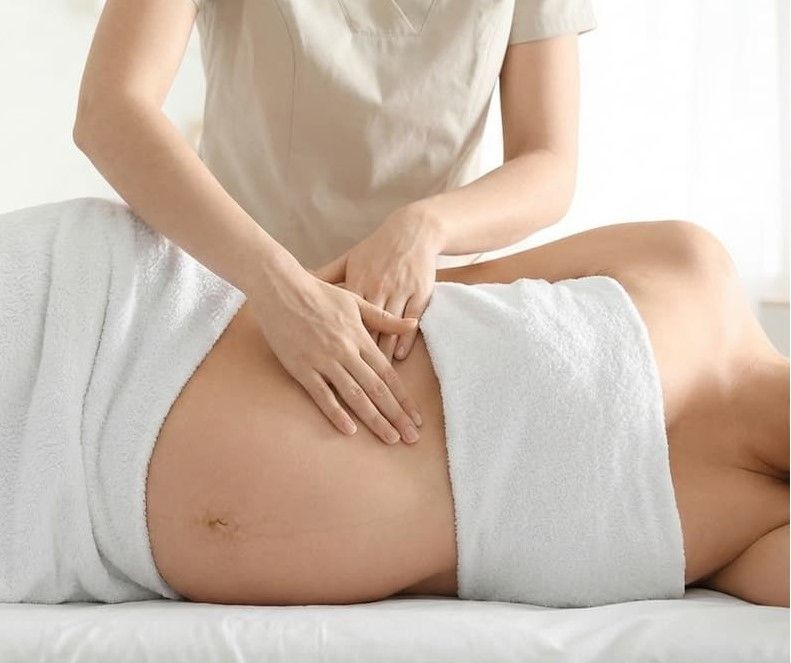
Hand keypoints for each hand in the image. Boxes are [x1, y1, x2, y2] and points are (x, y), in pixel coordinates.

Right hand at [249, 262, 422, 444]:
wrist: (281, 288)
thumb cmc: (319, 293)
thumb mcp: (356, 301)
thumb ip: (384, 319)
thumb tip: (413, 325)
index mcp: (360, 337)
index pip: (388, 374)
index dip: (404, 399)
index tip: (416, 418)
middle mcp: (346, 351)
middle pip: (377, 389)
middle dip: (396, 416)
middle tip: (411, 438)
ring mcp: (323, 361)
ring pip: (355, 395)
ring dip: (374, 419)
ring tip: (390, 438)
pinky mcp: (301, 368)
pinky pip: (322, 395)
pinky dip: (336, 413)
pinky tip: (350, 430)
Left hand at [313, 204, 443, 362]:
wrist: (411, 232)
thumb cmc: (377, 249)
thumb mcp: (350, 260)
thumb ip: (327, 275)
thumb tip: (302, 282)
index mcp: (358, 282)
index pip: (344, 318)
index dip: (338, 341)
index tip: (330, 362)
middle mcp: (377, 288)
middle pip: (367, 328)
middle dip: (360, 354)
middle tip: (354, 377)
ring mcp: (399, 291)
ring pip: (390, 328)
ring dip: (384, 352)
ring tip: (377, 375)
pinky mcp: (419, 293)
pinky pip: (410, 320)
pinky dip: (405, 339)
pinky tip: (399, 355)